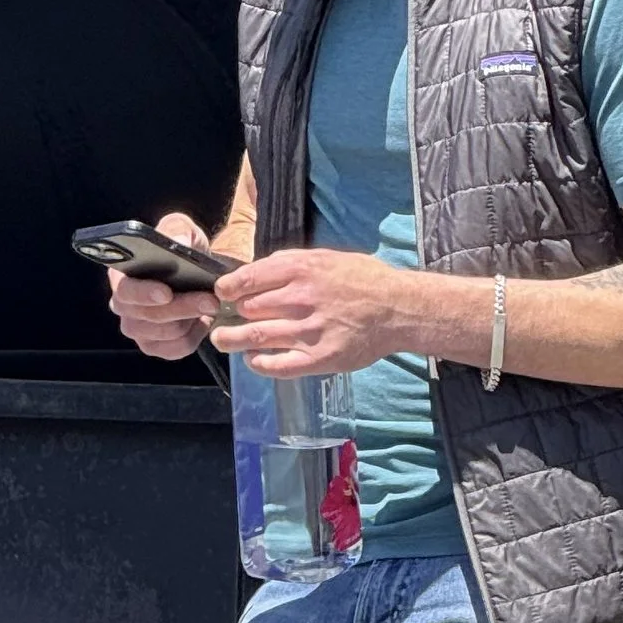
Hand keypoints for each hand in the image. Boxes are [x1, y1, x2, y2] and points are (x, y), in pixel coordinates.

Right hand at [107, 212, 219, 362]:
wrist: (196, 273)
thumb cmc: (183, 249)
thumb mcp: (182, 231)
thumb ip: (179, 230)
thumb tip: (178, 241)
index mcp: (121, 276)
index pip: (124, 291)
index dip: (143, 294)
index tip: (166, 292)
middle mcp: (122, 305)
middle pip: (145, 317)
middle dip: (181, 308)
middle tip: (210, 299)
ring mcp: (136, 329)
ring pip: (163, 334)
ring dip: (190, 320)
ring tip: (209, 306)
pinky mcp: (154, 346)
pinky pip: (174, 349)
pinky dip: (193, 337)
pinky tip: (202, 321)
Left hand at [211, 246, 418, 376]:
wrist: (398, 308)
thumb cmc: (363, 280)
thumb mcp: (326, 258)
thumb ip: (291, 264)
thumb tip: (255, 273)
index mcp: (302, 269)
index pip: (248, 279)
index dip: (228, 289)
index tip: (223, 294)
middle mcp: (302, 298)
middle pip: (248, 309)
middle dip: (230, 315)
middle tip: (223, 320)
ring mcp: (310, 330)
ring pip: (255, 337)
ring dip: (233, 340)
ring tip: (224, 341)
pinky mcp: (319, 358)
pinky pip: (277, 365)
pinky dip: (258, 364)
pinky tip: (253, 360)